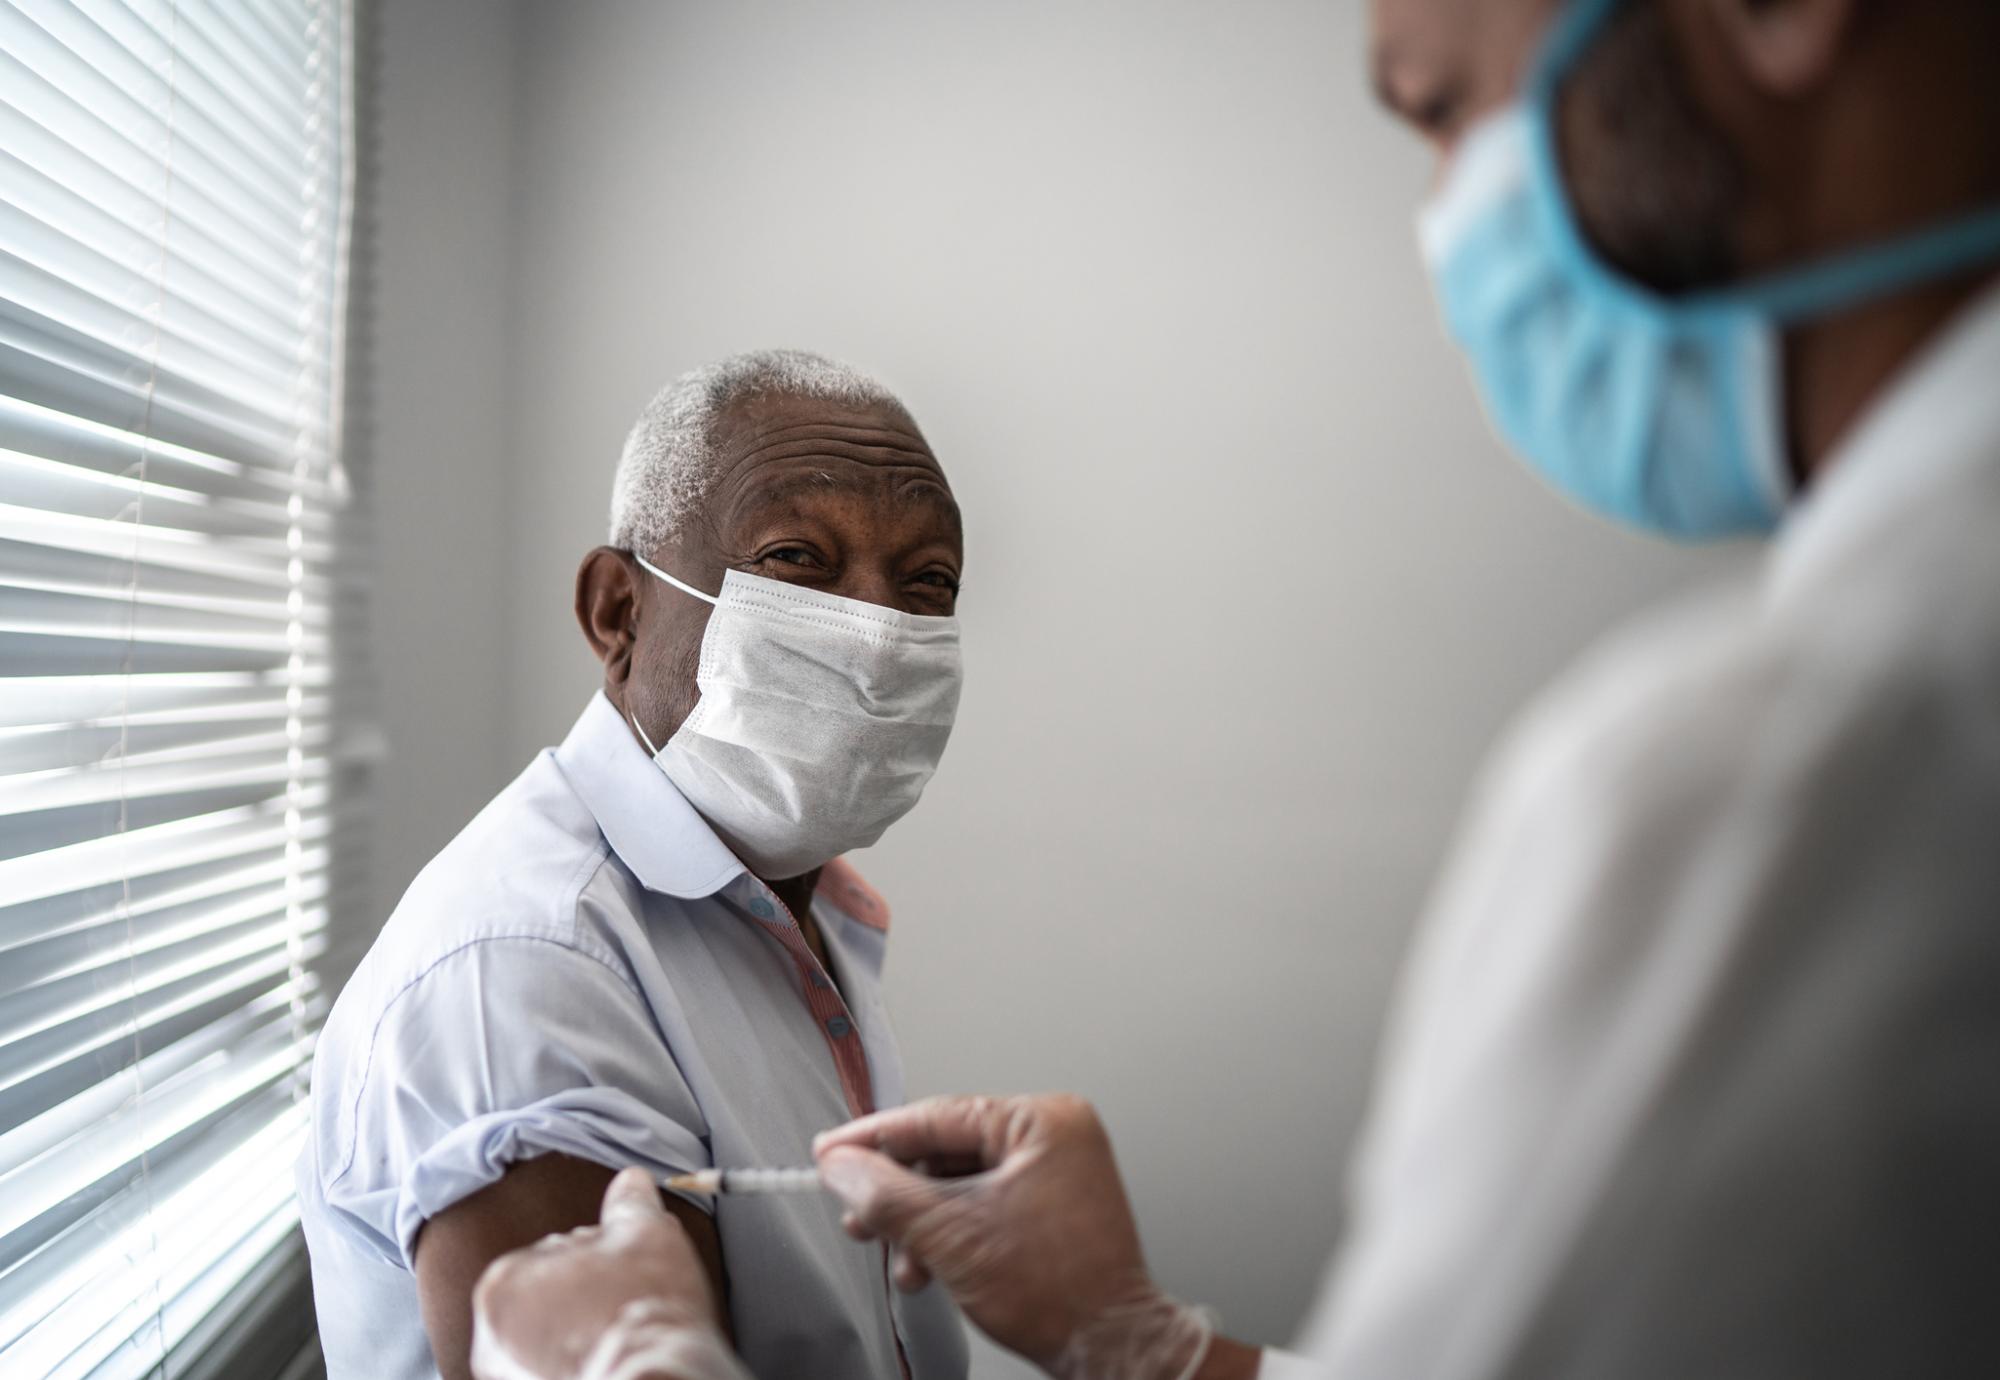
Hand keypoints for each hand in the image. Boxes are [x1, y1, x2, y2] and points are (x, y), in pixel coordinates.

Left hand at [469, 1167, 739, 1379]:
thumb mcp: (646, 1234)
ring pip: (555, 1342)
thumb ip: (630, 1203)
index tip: (627, 1282)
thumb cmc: (642, 1306)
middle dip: (586, 1303)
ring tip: (617, 1340)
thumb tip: (631, 1180)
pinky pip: (554, 1370)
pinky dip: (577, 1365)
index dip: (603, 1263)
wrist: (651, 1375)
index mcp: (504, 1280)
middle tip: (626, 1311)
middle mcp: (489, 1336)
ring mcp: (508, 1374)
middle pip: (552, 1303)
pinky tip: (607, 1360)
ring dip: (582, 1337)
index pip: (560, 1256)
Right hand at [814, 1094, 1211, 1379]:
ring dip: (919, 1220)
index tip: (830, 1151)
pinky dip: (949, 1232)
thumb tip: (841, 1167)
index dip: (874, 1138)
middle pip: (946, 1150)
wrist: (1110, 1349)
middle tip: (856, 1213)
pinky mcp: (1052, 1207)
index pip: (937, 1116)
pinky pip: (984, 1203)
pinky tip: (926, 1264)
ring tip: (892, 1251)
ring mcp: (1057, 1172)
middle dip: (897, 1192)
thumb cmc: (1058, 1292)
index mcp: (1042, 1121)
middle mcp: (1054, 1136)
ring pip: (960, 1182)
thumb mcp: (950, 1235)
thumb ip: (885, 1194)